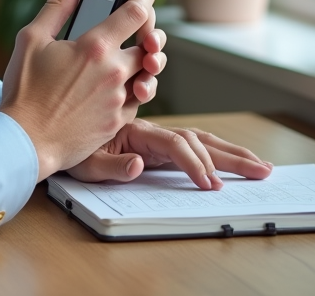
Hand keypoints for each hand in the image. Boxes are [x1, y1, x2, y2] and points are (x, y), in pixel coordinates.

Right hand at [0, 0, 157, 179]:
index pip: (136, 13)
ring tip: (130, 57)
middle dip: (147, 32)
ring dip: (143, 62)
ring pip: (147, 74)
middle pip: (149, 44)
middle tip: (137, 27)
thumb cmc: (24, 90)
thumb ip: (58, 5)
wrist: (25, 140)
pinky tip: (115, 85)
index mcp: (95, 47)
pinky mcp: (118, 121)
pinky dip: (132, 88)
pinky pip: (137, 100)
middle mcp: (114, 72)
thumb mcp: (32, 38)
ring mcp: (119, 99)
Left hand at [68, 119, 273, 188]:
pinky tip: (235, 160)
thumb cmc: (68, 151)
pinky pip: (192, 145)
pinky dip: (216, 151)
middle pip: (196, 139)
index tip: (210, 185)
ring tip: (261, 166)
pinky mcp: (156, 144)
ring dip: (231, 152)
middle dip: (230, 155)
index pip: (173, 145)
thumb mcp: (84, 164)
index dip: (194, 164)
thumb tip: (138, 166)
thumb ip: (111, 166)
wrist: (53, 136)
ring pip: (200, 139)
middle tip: (261, 170)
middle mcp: (149, 130)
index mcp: (133, 132)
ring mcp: (154, 136)